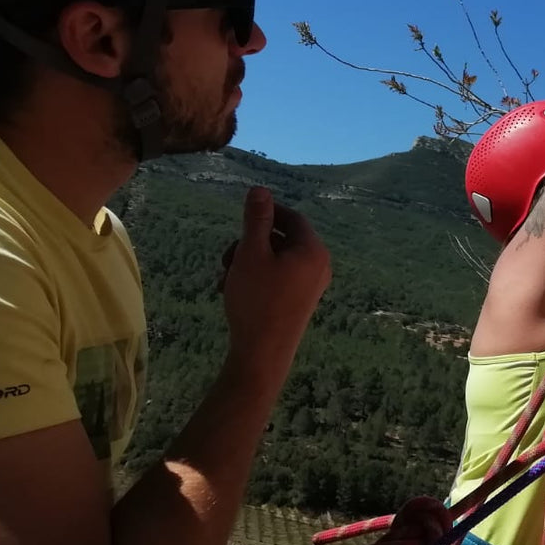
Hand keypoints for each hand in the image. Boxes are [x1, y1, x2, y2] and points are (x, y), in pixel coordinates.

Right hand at [219, 187, 330, 375]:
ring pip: (276, 260)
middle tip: (226, 257)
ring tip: (225, 277)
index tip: (243, 216)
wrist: (263, 354)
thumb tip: (260, 190)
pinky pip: (279, 279)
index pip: (293, 218)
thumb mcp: (251, 253)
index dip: (268, 212)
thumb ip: (256, 220)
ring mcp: (311, 287)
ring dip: (248, 262)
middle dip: (250, 243)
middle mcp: (319, 267)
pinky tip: (231, 290)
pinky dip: (256, 278)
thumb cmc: (257, 299)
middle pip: (283, 240)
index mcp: (313, 251)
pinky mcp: (300, 302)